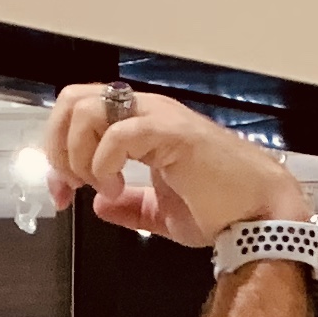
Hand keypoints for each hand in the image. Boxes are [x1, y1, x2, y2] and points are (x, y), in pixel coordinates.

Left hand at [38, 84, 305, 252]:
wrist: (259, 215)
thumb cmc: (225, 208)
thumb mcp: (163, 213)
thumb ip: (130, 207)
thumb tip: (101, 208)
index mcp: (142, 126)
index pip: (80, 114)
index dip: (58, 152)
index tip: (63, 193)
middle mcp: (147, 112)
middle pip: (73, 100)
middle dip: (58, 147)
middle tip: (73, 185)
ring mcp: (159, 118)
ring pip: (87, 109)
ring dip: (79, 154)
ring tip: (100, 185)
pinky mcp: (171, 132)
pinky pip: (119, 131)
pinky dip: (105, 164)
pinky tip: (116, 189)